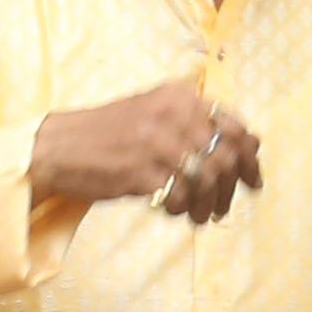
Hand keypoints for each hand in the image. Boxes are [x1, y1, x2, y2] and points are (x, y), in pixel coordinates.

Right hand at [29, 82, 258, 219]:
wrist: (59, 147)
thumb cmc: (110, 134)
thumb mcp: (156, 115)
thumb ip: (199, 125)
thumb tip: (253, 144)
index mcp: (179, 96)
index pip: (235, 127)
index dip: (250, 158)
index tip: (252, 181)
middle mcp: (172, 113)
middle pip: (224, 157)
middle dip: (229, 188)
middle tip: (223, 206)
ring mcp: (157, 142)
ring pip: (206, 180)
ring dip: (207, 204)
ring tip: (199, 215)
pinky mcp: (141, 171)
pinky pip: (179, 196)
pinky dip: (180, 208)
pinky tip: (171, 210)